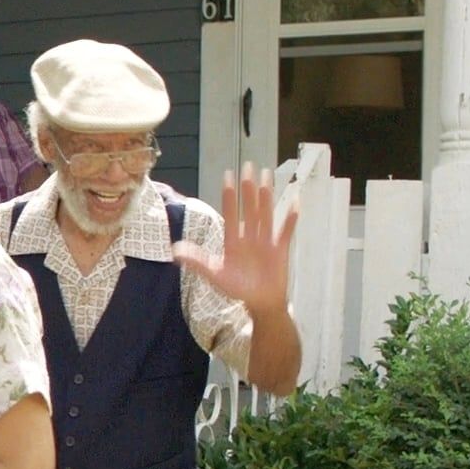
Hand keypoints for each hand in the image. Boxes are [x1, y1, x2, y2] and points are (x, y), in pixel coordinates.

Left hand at [172, 161, 298, 316]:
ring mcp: (265, 241)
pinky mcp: (280, 249)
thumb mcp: (214, 275)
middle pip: (249, 208)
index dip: (229, 194)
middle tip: (248, 165)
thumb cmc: (237, 289)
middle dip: (248, 188)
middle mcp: (249, 236)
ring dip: (267, 196)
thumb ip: (197, 261)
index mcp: (233, 240)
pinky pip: (286, 231)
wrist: (259, 303)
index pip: (230, 212)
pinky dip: (290, 219)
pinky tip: (295, 202)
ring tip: (267, 176)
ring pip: (266, 214)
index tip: (228, 175)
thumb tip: (174, 251)